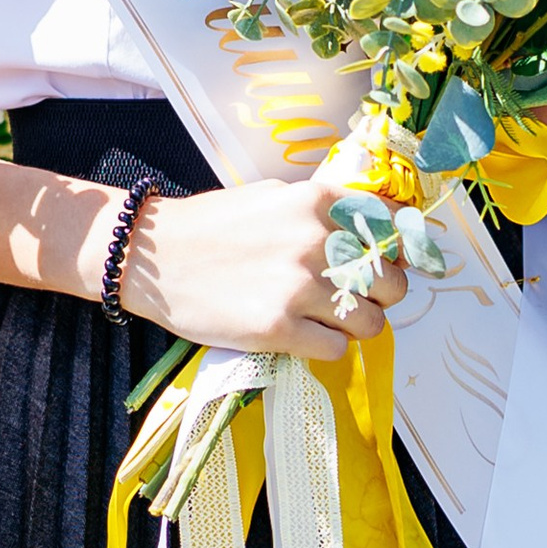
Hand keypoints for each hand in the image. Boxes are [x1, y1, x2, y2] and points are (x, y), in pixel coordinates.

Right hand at [116, 173, 400, 359]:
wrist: (152, 255)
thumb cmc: (213, 224)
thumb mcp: (275, 197)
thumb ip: (323, 213)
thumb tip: (375, 235)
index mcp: (319, 202)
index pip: (394, 232)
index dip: (395, 255)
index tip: (384, 267)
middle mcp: (317, 241)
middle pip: (392, 284)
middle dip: (378, 297)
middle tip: (352, 300)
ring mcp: (298, 286)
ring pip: (371, 324)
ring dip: (354, 328)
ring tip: (324, 320)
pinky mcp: (278, 328)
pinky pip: (337, 350)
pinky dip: (325, 347)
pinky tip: (301, 334)